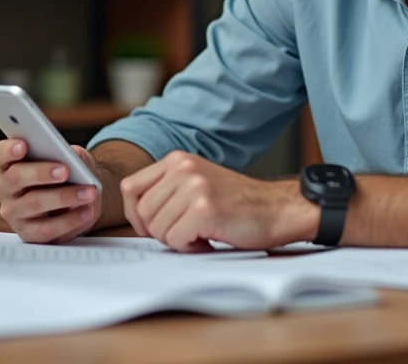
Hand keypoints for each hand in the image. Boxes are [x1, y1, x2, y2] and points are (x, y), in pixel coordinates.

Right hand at [0, 139, 102, 242]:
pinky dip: (70, 220)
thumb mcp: (72, 156)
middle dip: (41, 173)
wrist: (81, 199)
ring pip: (33, 203)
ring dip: (64, 197)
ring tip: (88, 192)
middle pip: (15, 177)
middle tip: (64, 170)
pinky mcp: (27, 233)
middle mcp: (4, 188)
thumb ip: (68, 154)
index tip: (23, 145)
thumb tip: (71, 159)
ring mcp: (14, 212)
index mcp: (8, 164)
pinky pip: (47, 229)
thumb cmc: (70, 172)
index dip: (8, 150)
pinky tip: (86, 211)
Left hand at [120, 151, 317, 252]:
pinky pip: (176, 240)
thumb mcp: (196, 184)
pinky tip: (209, 239)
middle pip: (141, 213)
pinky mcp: (205, 209)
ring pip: (157, 229)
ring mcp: (194, 187)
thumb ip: (167, 191)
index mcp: (177, 160)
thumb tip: (134, 216)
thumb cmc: (236, 204)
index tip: (154, 226)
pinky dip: (191, 248)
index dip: (136, 215)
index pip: (130, 188)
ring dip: (177, 240)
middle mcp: (183, 168)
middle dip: (160, 232)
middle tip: (188, 232)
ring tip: (201, 233)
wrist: (277, 209)